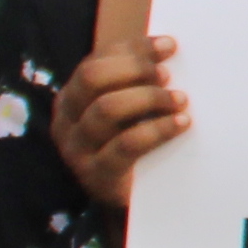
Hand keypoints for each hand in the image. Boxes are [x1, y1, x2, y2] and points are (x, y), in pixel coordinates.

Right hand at [54, 31, 187, 207]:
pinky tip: (181, 123)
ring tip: (180, 100)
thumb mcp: (131, 110)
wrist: (136, 201)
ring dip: (149, 98)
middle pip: (92, 78)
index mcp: (72, 97)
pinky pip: (126, 145)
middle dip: (134, 70)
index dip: (133, 49)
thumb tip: (168, 49)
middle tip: (168, 76)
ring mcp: (76, 149)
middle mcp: (66, 120)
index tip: (170, 46)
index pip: (95, 61)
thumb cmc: (135, 146)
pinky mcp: (97, 174)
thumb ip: (139, 82)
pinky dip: (157, 129)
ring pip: (106, 109)